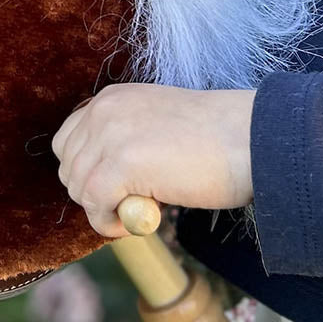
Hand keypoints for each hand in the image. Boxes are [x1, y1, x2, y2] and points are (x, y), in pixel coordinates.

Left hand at [51, 84, 256, 237]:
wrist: (254, 140)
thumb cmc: (218, 141)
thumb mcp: (156, 127)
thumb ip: (123, 142)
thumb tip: (99, 180)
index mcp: (111, 98)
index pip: (68, 141)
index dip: (87, 172)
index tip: (115, 189)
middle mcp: (103, 111)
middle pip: (69, 167)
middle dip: (94, 193)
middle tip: (133, 202)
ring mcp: (110, 135)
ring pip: (79, 188)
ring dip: (105, 209)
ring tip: (145, 209)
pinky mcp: (122, 164)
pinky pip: (94, 205)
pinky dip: (110, 222)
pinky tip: (140, 221)